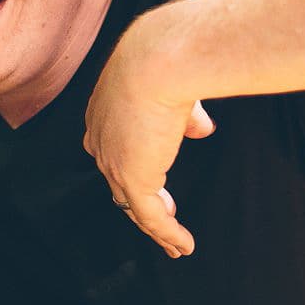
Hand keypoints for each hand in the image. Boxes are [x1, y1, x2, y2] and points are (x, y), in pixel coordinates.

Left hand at [82, 40, 215, 257]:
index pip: (113, 148)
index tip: (155, 178)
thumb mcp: (178, 87)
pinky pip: (151, 217)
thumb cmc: (169, 59)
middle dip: (141, 202)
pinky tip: (184, 245)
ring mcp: (113, 161)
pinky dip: (168, 234)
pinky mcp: (132, 177)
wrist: (160, 59)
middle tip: (164, 215)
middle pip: (118, 182)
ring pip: (132, 206)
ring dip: (156, 228)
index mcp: (105, 112)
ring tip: (175, 246)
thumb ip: (187, 114)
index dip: (133, 166)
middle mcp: (101, 139)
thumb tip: (202, 128)